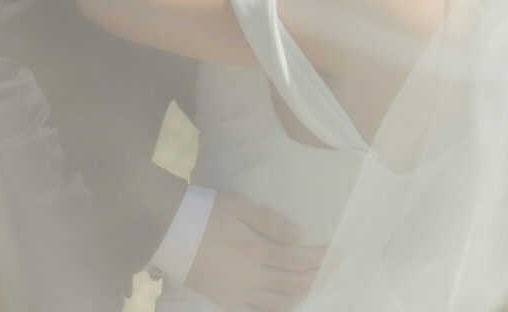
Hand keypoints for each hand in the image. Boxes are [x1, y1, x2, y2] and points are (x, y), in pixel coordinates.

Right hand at [185, 190, 325, 311]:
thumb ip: (269, 221)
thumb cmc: (205, 212)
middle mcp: (248, 278)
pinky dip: (279, 309)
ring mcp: (237, 294)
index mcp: (253, 251)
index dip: (320, 257)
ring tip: (317, 281)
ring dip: (303, 294)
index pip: (297, 260)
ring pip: (280, 303)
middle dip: (319, 275)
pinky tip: (288, 302)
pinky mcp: (226, 302)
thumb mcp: (238, 206)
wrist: (170, 232)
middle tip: (336, 265)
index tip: (338, 249)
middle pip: (294, 284)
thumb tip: (298, 235)